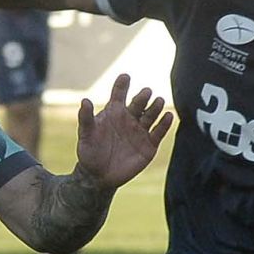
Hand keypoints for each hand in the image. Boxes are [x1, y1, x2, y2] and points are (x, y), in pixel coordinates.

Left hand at [74, 73, 172, 189]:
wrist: (98, 176)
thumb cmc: (90, 152)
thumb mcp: (85, 135)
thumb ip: (86, 118)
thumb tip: (85, 100)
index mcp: (114, 112)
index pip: (119, 94)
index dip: (122, 85)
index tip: (125, 77)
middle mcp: (129, 118)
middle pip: (139, 103)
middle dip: (143, 97)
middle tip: (146, 92)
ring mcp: (140, 130)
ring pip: (151, 115)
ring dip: (155, 108)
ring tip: (159, 101)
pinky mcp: (149, 145)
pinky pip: (159, 132)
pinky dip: (164, 124)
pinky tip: (168, 116)